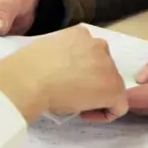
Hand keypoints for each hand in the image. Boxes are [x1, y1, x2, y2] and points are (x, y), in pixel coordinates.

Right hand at [0, 25, 127, 122]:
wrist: (29, 80)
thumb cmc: (29, 67)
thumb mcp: (49, 49)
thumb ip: (64, 55)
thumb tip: (64, 71)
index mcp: (81, 33)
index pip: (90, 53)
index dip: (82, 71)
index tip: (68, 82)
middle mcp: (98, 44)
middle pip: (103, 67)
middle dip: (91, 81)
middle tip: (72, 92)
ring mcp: (108, 65)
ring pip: (111, 84)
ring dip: (98, 94)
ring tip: (76, 103)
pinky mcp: (114, 88)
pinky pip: (119, 105)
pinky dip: (106, 113)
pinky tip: (86, 113)